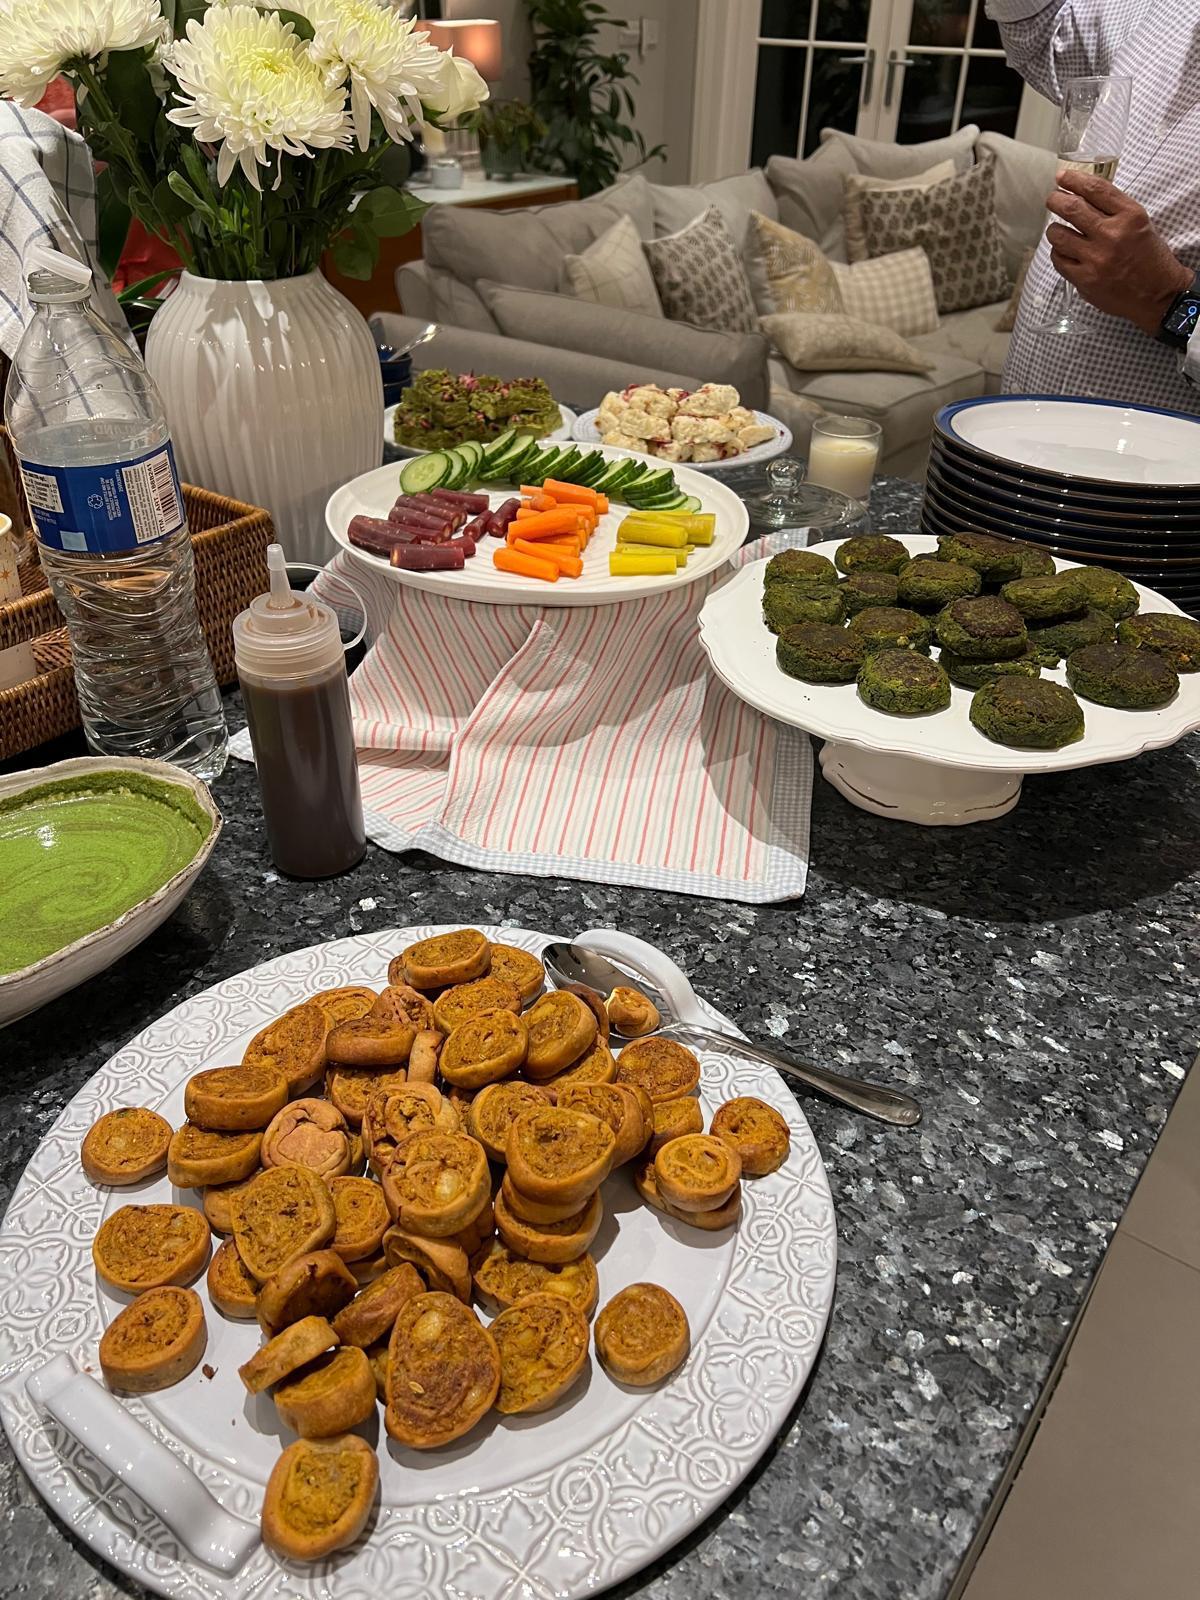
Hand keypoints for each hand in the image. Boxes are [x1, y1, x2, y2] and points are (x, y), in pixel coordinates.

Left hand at [1045, 169, 1192, 335]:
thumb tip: (1081, 196)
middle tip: (1052, 199)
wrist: (1157, 294)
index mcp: (1130, 215)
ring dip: (1053, 229)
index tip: (1062, 177)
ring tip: (1057, 229)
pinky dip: (1057, 252)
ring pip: (1059, 235)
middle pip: (1072, 208)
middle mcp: (1112, 234)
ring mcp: (1096, 258)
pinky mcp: (1085, 279)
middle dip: (1056, 200)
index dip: (1074, 179)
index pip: (1096, 189)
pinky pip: (1059, 260)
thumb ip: (1114, 210)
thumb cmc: (1149, 257)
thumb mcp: (1139, 223)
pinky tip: (1064, 251)